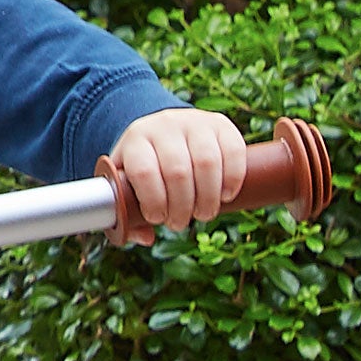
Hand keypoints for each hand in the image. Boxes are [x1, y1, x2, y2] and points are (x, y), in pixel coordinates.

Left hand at [100, 106, 247, 242]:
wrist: (164, 128)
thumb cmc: (144, 162)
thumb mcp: (127, 180)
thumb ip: (128, 210)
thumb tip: (146, 238)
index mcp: (136, 140)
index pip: (144, 171)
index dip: (153, 201)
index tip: (157, 219)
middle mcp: (165, 125)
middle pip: (178, 172)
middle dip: (181, 207)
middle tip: (179, 223)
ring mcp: (196, 122)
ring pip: (207, 162)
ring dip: (208, 198)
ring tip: (203, 214)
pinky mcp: (222, 124)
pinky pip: (233, 151)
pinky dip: (232, 179)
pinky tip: (225, 196)